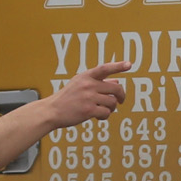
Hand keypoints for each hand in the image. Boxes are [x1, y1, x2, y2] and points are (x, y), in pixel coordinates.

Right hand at [0, 61, 129, 165]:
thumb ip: (98, 82)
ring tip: (103, 110)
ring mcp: (88, 97)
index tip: (129, 64)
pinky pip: (107, 113)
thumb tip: (117, 81)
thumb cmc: (67, 98)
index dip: (118, 66)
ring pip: (112, 102)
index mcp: (85, 76)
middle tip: (120, 101)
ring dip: (111, 108)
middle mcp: (88, 85)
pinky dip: (105, 116)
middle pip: (116, 88)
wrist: (51, 111)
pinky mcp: (88, 110)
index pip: (105, 68)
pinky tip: (98, 116)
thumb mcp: (80, 85)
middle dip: (121, 95)